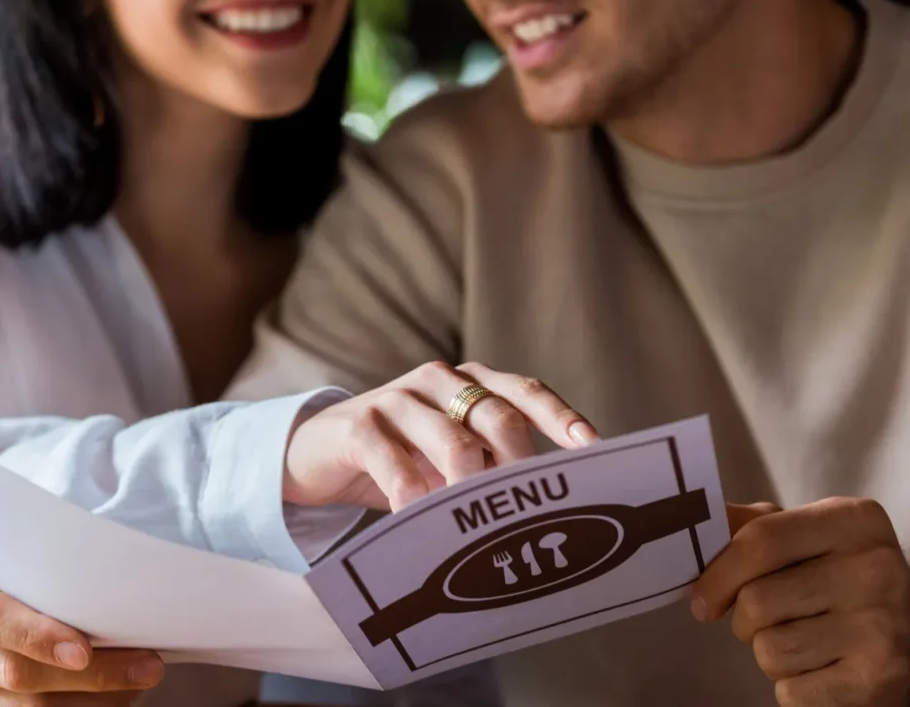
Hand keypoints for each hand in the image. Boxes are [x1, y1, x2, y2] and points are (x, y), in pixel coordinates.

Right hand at [0, 559, 164, 705]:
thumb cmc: (16, 574)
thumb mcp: (21, 561)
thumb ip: (52, 576)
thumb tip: (125, 594)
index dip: (34, 636)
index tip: (84, 650)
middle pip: (12, 673)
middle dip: (88, 675)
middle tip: (147, 667)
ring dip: (95, 699)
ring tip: (143, 680)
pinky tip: (120, 698)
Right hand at [284, 361, 598, 510]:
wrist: (317, 452)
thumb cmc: (400, 458)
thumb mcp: (449, 455)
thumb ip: (491, 463)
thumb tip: (549, 499)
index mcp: (470, 383)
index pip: (526, 392)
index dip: (561, 418)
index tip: (592, 449)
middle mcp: (439, 381)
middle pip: (497, 417)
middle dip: (520, 465)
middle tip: (533, 509)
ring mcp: (398, 399)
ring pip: (453, 443)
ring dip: (470, 490)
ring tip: (479, 527)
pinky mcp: (359, 425)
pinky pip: (396, 467)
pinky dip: (414, 501)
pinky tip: (421, 524)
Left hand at [691, 499, 909, 706]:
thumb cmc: (842, 585)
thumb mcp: (810, 540)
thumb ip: (754, 527)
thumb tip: (698, 524)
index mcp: (854, 520)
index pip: (759, 540)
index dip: (718, 574)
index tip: (702, 599)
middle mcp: (875, 568)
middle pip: (756, 600)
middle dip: (746, 620)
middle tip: (772, 622)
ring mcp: (880, 627)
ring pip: (769, 649)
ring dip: (770, 654)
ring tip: (806, 643)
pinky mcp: (875, 680)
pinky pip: (790, 689)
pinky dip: (793, 687)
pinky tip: (823, 670)